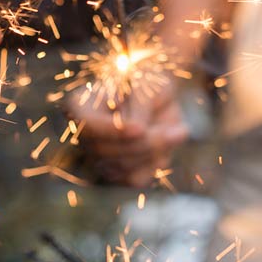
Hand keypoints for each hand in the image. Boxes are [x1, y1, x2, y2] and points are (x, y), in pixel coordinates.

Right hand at [66, 82, 188, 187]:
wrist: (157, 95)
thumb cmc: (148, 82)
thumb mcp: (147, 84)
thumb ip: (140, 104)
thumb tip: (138, 130)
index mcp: (80, 106)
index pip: (86, 123)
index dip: (111, 130)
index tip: (140, 128)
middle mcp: (85, 136)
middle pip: (106, 149)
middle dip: (146, 142)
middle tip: (181, 131)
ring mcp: (99, 158)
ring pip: (124, 167)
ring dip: (157, 152)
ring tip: (179, 132)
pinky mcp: (118, 174)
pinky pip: (135, 179)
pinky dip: (156, 164)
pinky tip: (167, 147)